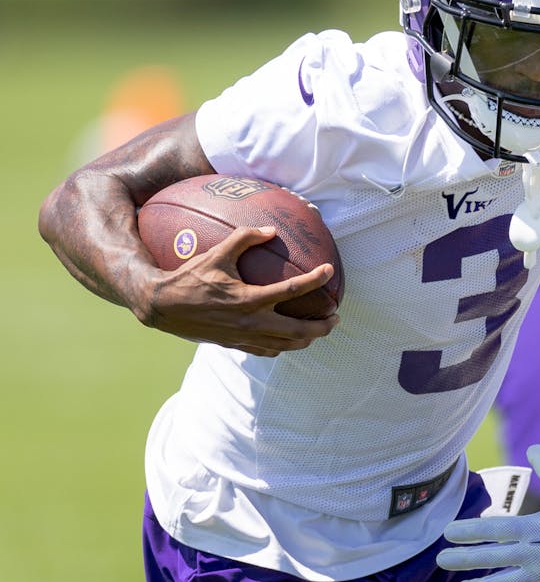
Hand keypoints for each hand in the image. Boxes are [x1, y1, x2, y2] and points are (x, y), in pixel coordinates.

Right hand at [146, 226, 337, 356]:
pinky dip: (282, 347)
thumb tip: (271, 230)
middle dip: (322, 327)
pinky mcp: (234, 345)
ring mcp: (243, 337)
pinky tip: (288, 340)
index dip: (315, 279)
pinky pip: (266, 351)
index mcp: (249, 299)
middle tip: (336, 317)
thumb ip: (244, 238)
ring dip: (306, 340)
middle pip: (298, 331)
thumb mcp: (216, 253)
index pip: (291, 289)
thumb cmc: (188, 276)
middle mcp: (250, 322)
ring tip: (318, 331)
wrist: (161, 306)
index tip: (329, 270)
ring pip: (285, 346)